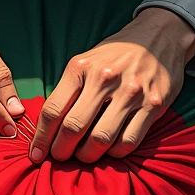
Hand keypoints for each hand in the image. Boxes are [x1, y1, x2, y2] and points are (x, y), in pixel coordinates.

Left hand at [28, 7, 194, 163]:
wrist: (159, 37)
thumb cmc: (115, 55)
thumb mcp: (86, 60)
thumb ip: (68, 89)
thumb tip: (47, 128)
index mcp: (81, 66)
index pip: (53, 109)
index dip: (41, 138)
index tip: (35, 154)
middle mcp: (105, 78)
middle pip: (73, 127)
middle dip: (61, 151)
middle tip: (59, 158)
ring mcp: (131, 92)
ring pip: (101, 139)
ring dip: (87, 156)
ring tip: (83, 156)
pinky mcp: (154, 104)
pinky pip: (129, 141)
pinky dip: (115, 153)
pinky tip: (109, 150)